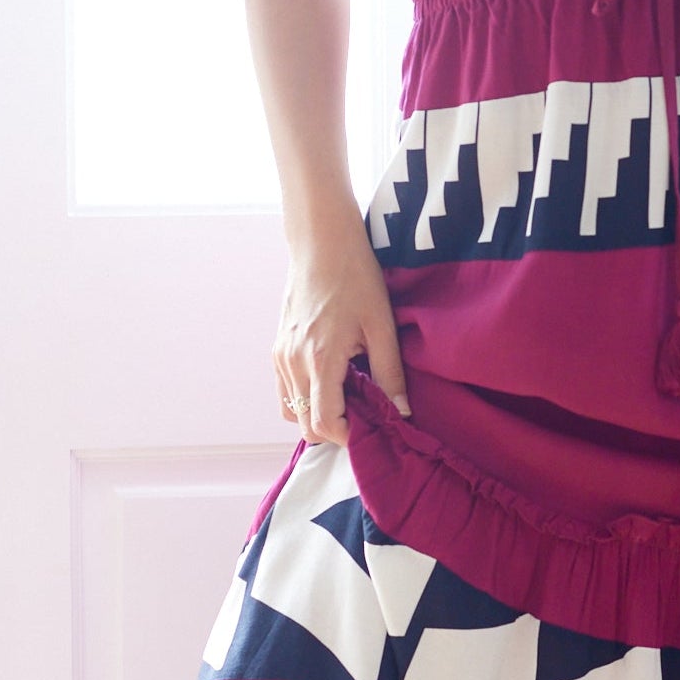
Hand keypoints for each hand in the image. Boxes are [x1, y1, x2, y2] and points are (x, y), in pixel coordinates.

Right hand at [274, 224, 410, 442]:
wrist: (321, 243)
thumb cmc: (355, 277)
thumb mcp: (382, 325)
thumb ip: (390, 373)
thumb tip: (401, 412)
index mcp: (321, 360)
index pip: (325, 423)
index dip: (348, 437)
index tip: (372, 430)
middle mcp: (293, 363)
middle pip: (304, 425)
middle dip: (334, 429)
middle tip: (364, 415)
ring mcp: (281, 356)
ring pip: (291, 411)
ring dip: (317, 414)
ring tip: (348, 396)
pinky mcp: (277, 348)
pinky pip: (284, 391)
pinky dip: (304, 398)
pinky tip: (330, 381)